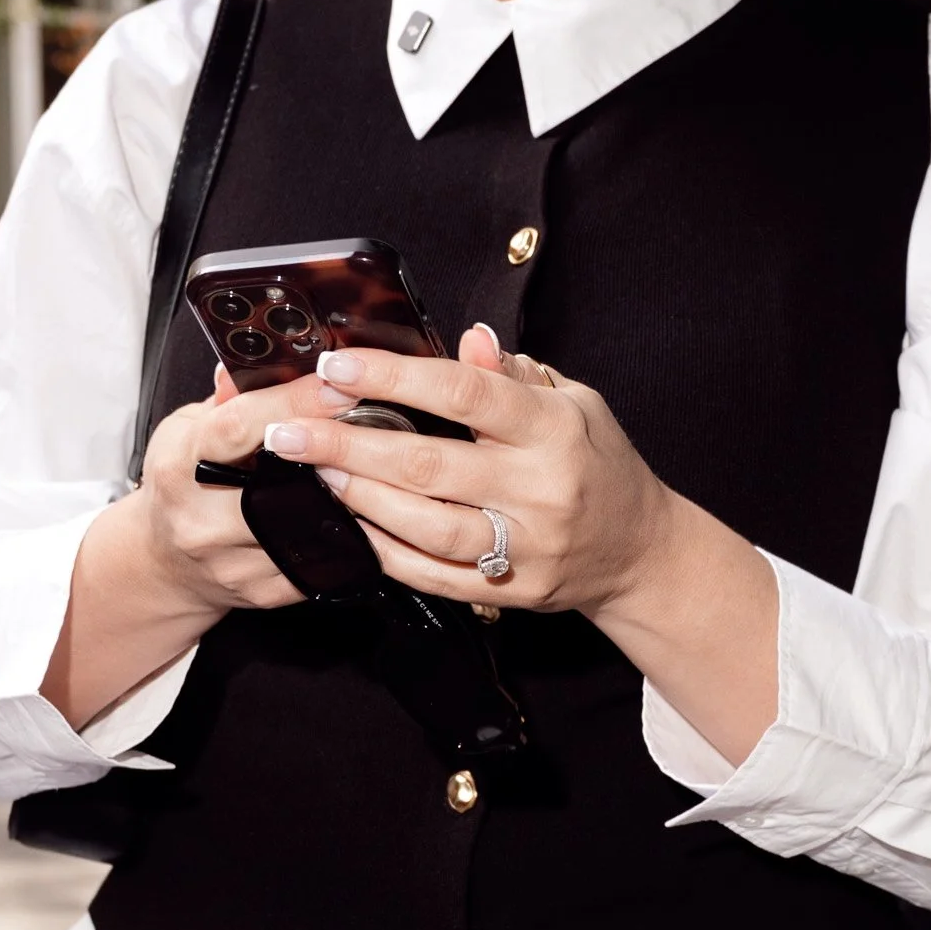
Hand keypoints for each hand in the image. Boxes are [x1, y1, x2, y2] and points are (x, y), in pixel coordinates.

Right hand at [131, 362, 353, 613]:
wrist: (164, 563)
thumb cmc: (180, 486)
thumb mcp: (187, 430)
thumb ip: (231, 400)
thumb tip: (269, 360)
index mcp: (181, 466)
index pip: (239, 427)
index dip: (294, 403)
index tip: (339, 385)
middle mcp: (201, 518)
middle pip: (277, 484)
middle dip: (329, 455)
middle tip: (371, 430)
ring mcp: (231, 561)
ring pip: (306, 526)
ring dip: (346, 496)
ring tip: (373, 468)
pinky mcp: (261, 592)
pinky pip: (317, 562)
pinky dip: (345, 536)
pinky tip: (361, 513)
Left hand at [262, 326, 676, 617]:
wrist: (640, 552)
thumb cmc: (597, 463)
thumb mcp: (573, 402)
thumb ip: (512, 376)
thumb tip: (467, 338)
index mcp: (553, 429)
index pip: (465, 394)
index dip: (396, 378)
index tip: (338, 368)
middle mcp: (538, 489)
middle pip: (430, 464)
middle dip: (349, 443)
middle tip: (291, 430)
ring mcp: (523, 547)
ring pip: (426, 525)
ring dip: (361, 498)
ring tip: (314, 471)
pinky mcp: (509, 591)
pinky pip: (433, 574)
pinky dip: (385, 551)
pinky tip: (348, 527)